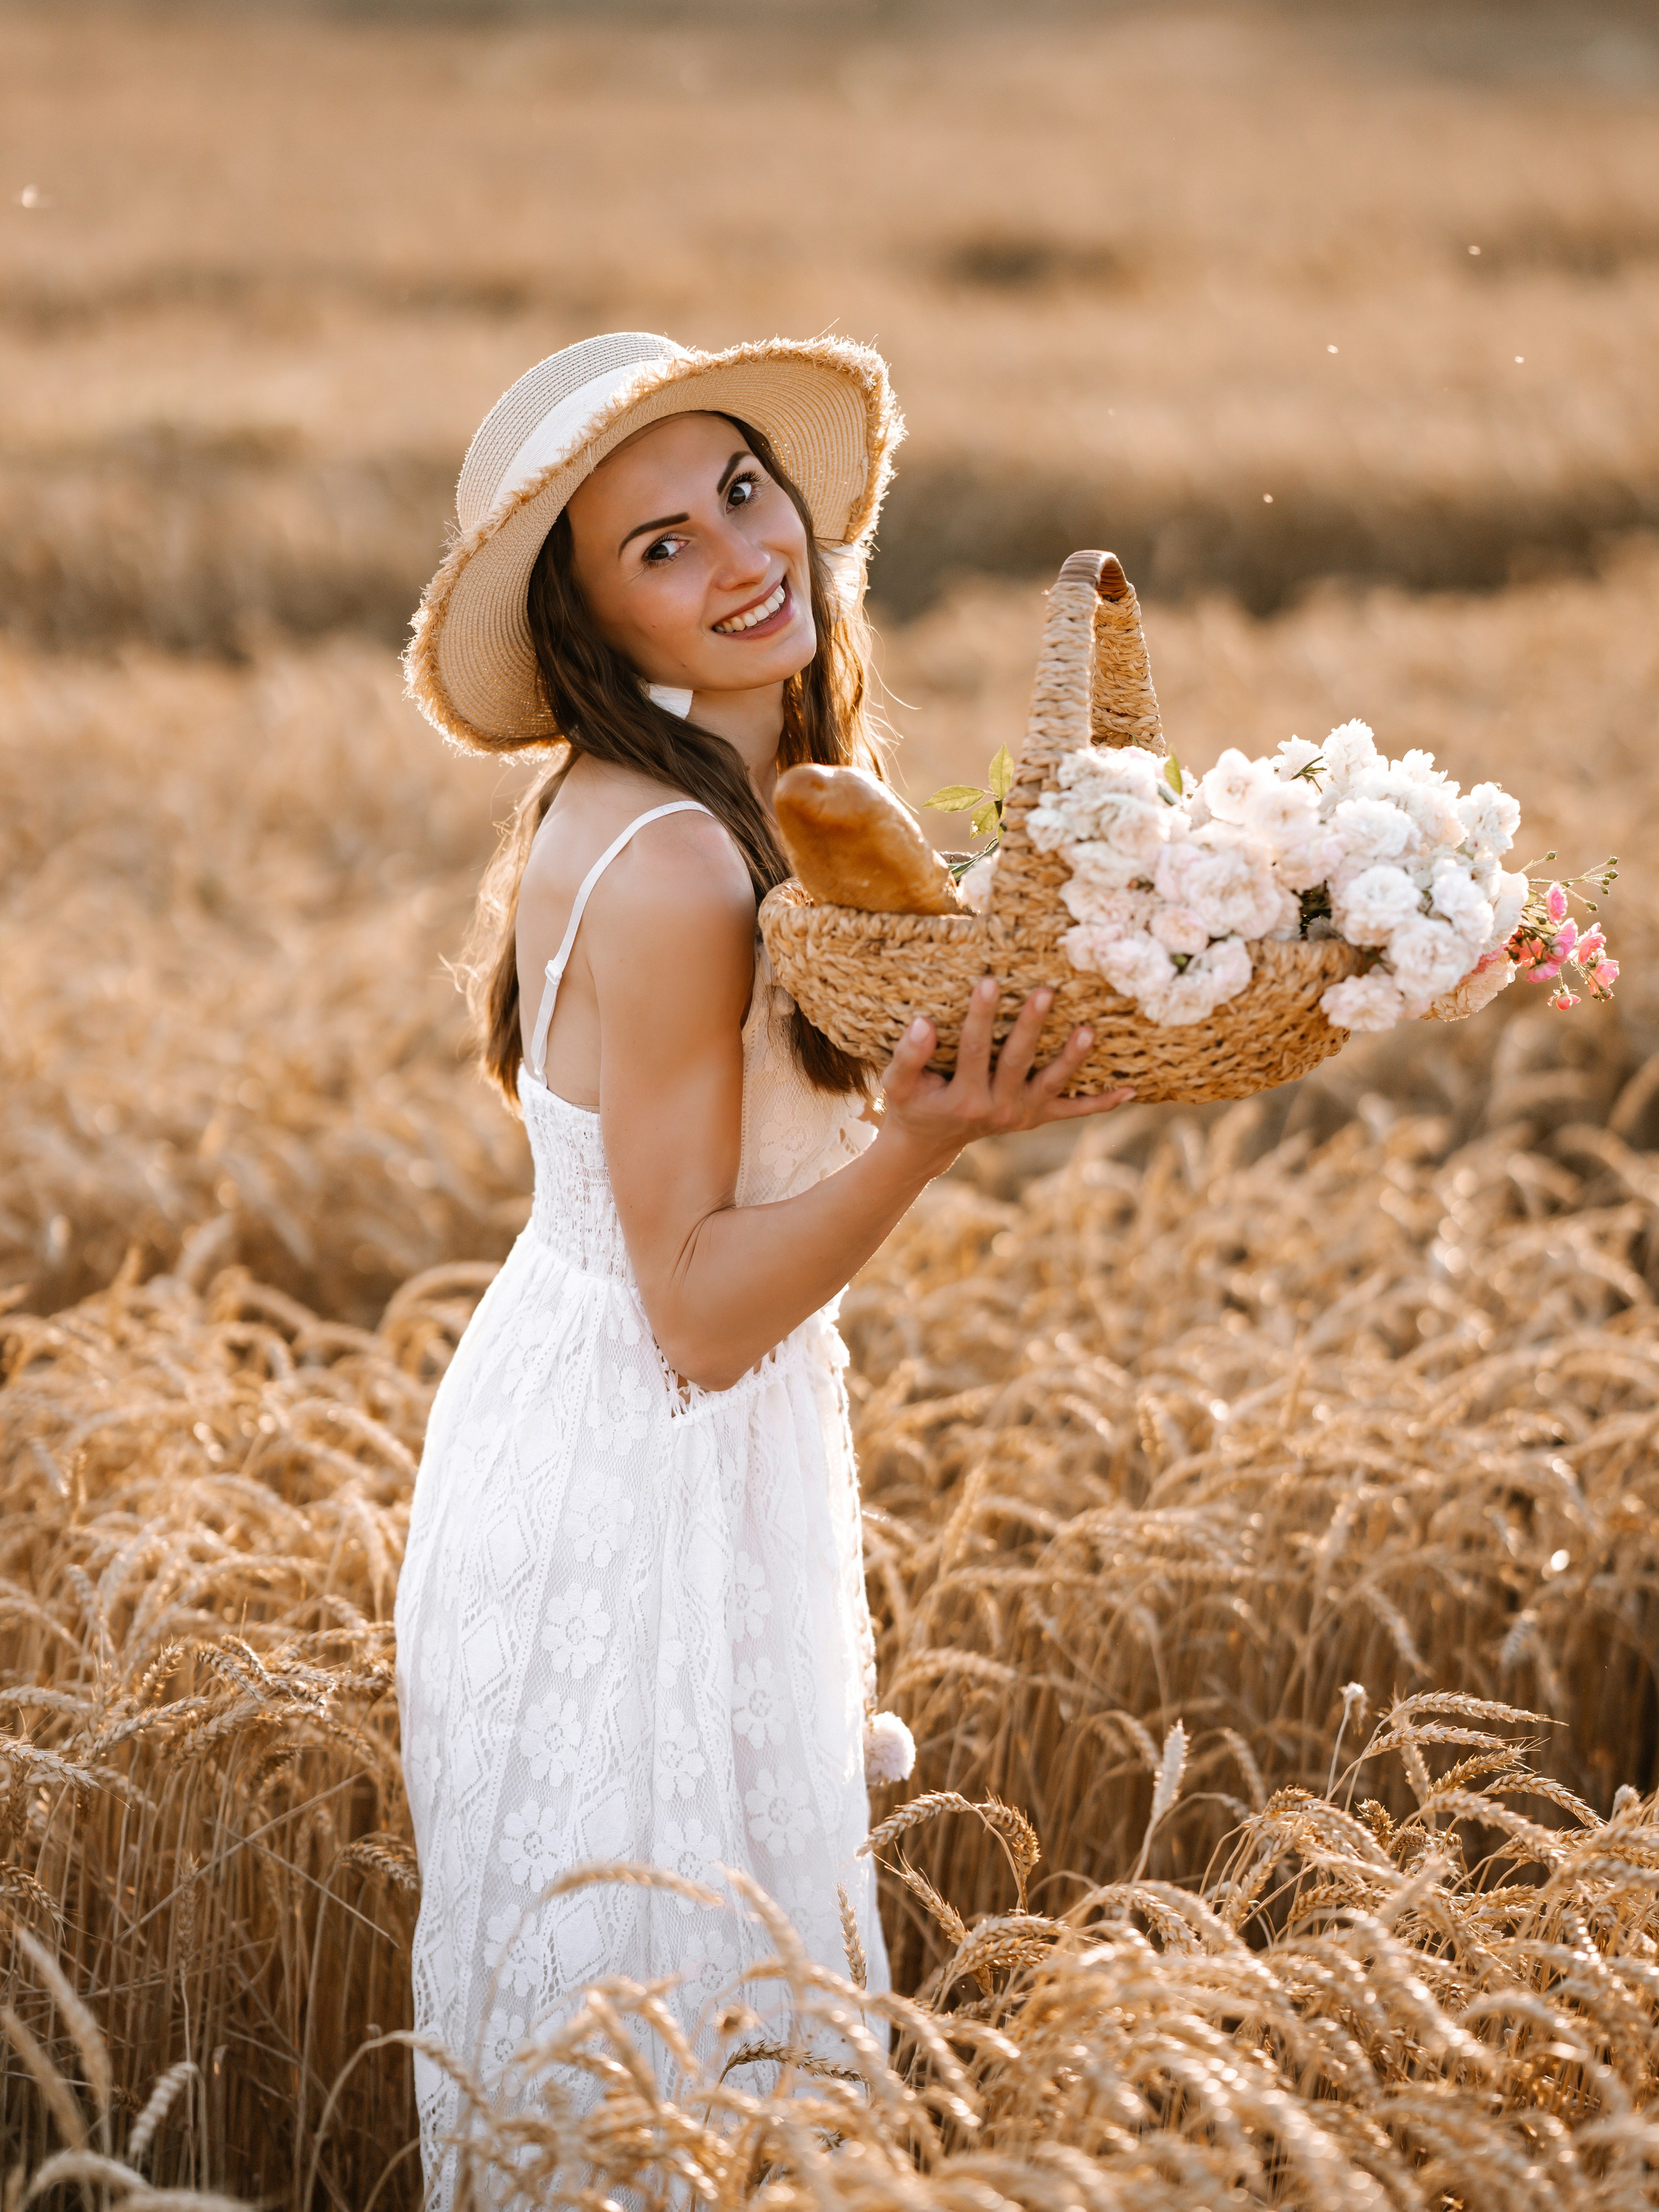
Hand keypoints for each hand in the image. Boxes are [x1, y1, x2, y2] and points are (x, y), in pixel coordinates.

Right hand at [877, 978, 1133, 1173]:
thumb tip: (924, 1024)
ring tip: (1089, 1031)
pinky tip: (1131, 1089)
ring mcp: (1022, 1115)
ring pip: (1051, 1084)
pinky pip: (1073, 1110)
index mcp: (964, 1098)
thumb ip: (908, 1056)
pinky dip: (1101, 1102)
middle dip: (1031, 1026)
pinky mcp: (1038, 1118)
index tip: (988, 981)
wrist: (932, 1143)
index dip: (981, 1016)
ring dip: (1072, 1059)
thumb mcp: (899, 1084)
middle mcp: (997, 1109)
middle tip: (1045, 992)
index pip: (973, 1050)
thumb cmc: (915, 1104)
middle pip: (1018, 1062)